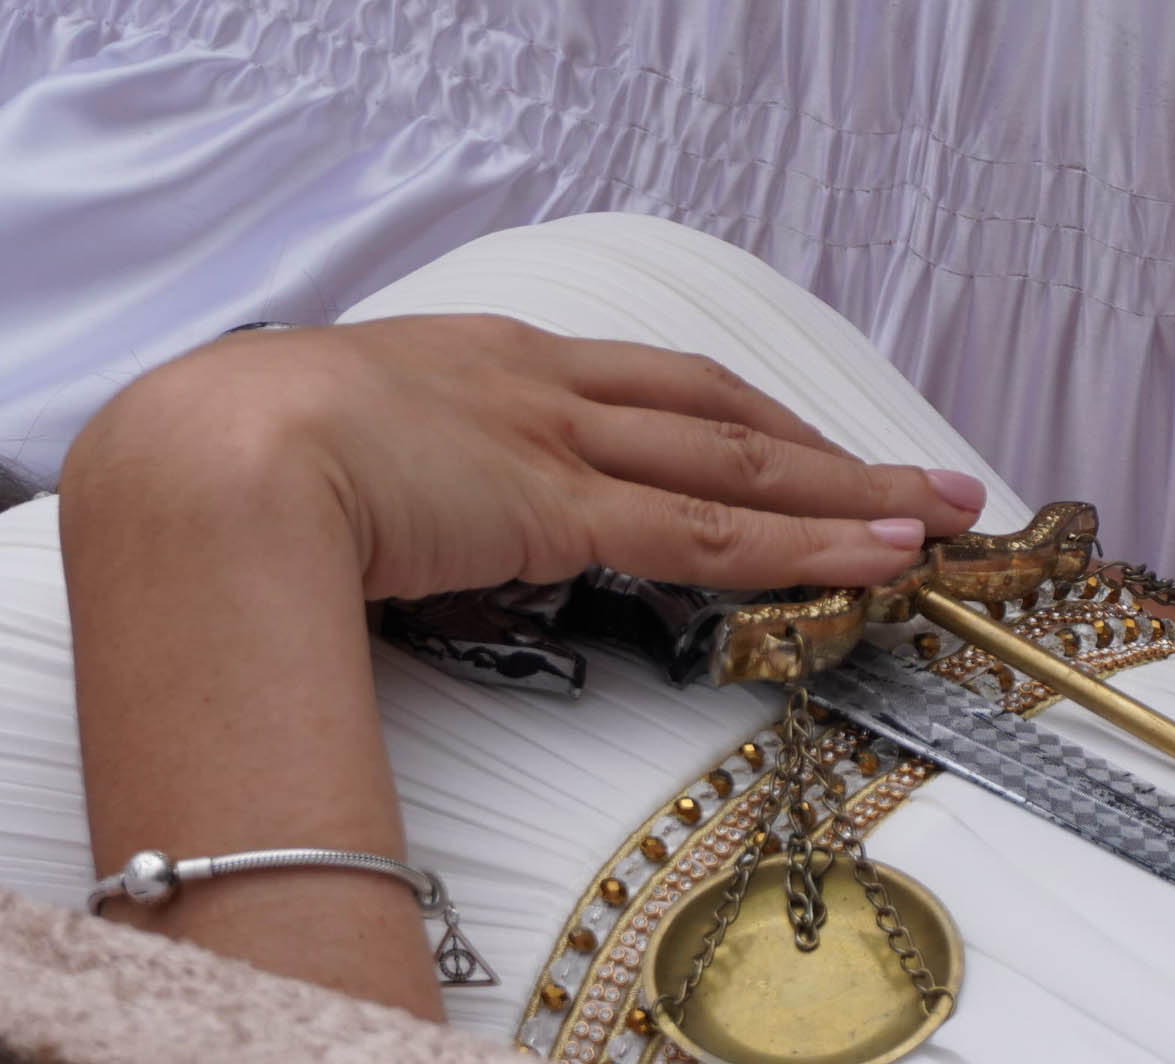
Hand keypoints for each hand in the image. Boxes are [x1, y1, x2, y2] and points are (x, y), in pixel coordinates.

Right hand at [64, 314, 985, 600]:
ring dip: (851, 494)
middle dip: (835, 451)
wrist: (204, 459)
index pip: (657, 392)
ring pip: (742, 465)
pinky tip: (876, 553)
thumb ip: (413, 481)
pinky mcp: (564, 506)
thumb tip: (424, 524)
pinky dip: (805, 543)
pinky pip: (713, 530)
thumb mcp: (346, 451)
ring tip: (938, 516)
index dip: (749, 422)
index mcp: (493, 368)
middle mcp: (546, 390)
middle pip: (726, 415)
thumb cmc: (242, 461)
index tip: (815, 449)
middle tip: (927, 480)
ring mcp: (561, 442)